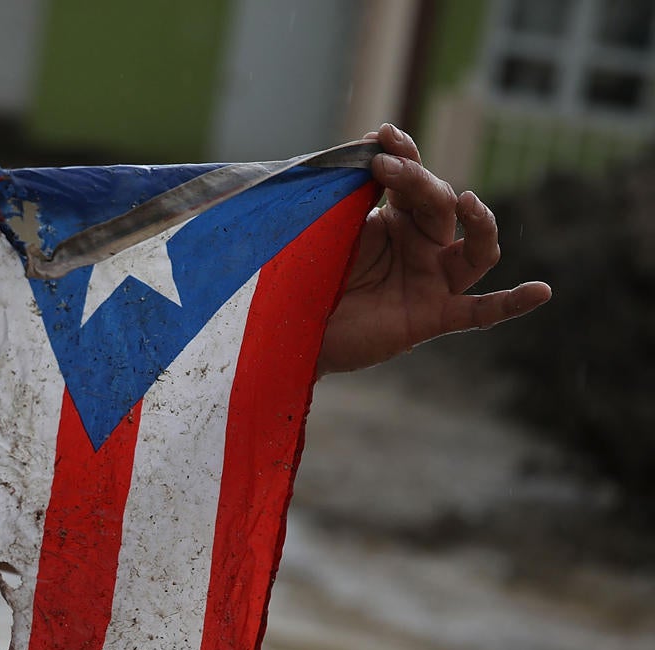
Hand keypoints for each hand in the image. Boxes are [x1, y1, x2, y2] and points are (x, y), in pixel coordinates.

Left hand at [317, 123, 551, 375]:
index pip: (414, 180)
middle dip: (418, 181)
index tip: (382, 136)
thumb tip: (369, 143)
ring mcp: (432, 282)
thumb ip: (352, 194)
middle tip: (385, 165)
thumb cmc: (309, 277)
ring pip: (476, 251)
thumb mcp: (332, 229)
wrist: (292, 329)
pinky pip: (480, 312)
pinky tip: (542, 290)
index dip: (404, 155)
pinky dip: (512, 302)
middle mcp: (422, 247)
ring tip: (467, 201)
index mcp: (397, 220)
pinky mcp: (433, 317)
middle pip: (441, 206)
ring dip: (480, 224)